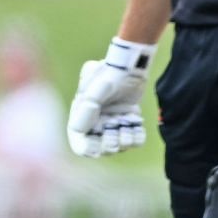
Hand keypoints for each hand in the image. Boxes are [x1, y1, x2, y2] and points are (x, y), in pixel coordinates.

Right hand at [67, 39, 154, 156]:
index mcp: (82, 118)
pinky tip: (138, 125)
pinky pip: (134, 140)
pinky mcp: (128, 123)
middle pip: (101, 148)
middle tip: (117, 129)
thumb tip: (79, 129)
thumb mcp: (97, 89)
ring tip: (128, 123)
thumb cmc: (109, 75)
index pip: (80, 144)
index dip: (87, 150)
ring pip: (119, 146)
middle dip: (110, 143)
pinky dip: (137, 137)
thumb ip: (88, 107)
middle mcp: (96, 124)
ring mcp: (112, 125)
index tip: (97, 150)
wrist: (130, 67)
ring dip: (125, 139)